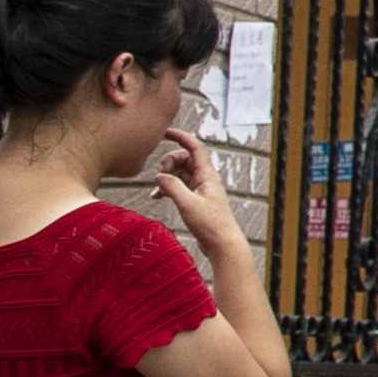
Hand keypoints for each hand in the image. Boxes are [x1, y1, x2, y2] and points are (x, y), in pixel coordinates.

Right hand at [145, 129, 246, 257]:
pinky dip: (166, 188)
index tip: (166, 132)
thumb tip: (158, 176)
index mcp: (208, 175)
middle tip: (160, 176)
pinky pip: (178, 186)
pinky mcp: (195, 200)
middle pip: (184, 159)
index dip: (181, 137)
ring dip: (165, 177)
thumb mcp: (187, 204)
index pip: (195, 147)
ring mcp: (200, 189)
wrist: (222, 244)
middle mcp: (205, 179)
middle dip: (169, 162)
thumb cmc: (210, 225)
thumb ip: (171, 186)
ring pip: (179, 173)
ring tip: (156, 190)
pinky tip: (156, 197)